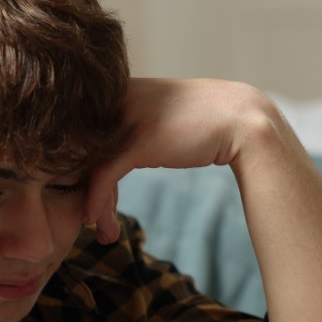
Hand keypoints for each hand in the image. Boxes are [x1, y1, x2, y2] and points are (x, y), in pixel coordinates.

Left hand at [84, 78, 278, 241]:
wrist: (241, 119)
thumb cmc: (200, 123)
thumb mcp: (156, 119)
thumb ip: (129, 126)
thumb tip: (109, 152)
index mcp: (117, 90)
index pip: (81, 133)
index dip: (82, 169)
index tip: (94, 198)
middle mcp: (117, 99)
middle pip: (81, 151)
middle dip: (85, 191)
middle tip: (93, 221)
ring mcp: (128, 118)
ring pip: (92, 166)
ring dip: (96, 204)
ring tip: (103, 231)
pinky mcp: (139, 139)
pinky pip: (106, 175)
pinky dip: (98, 200)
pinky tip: (95, 220)